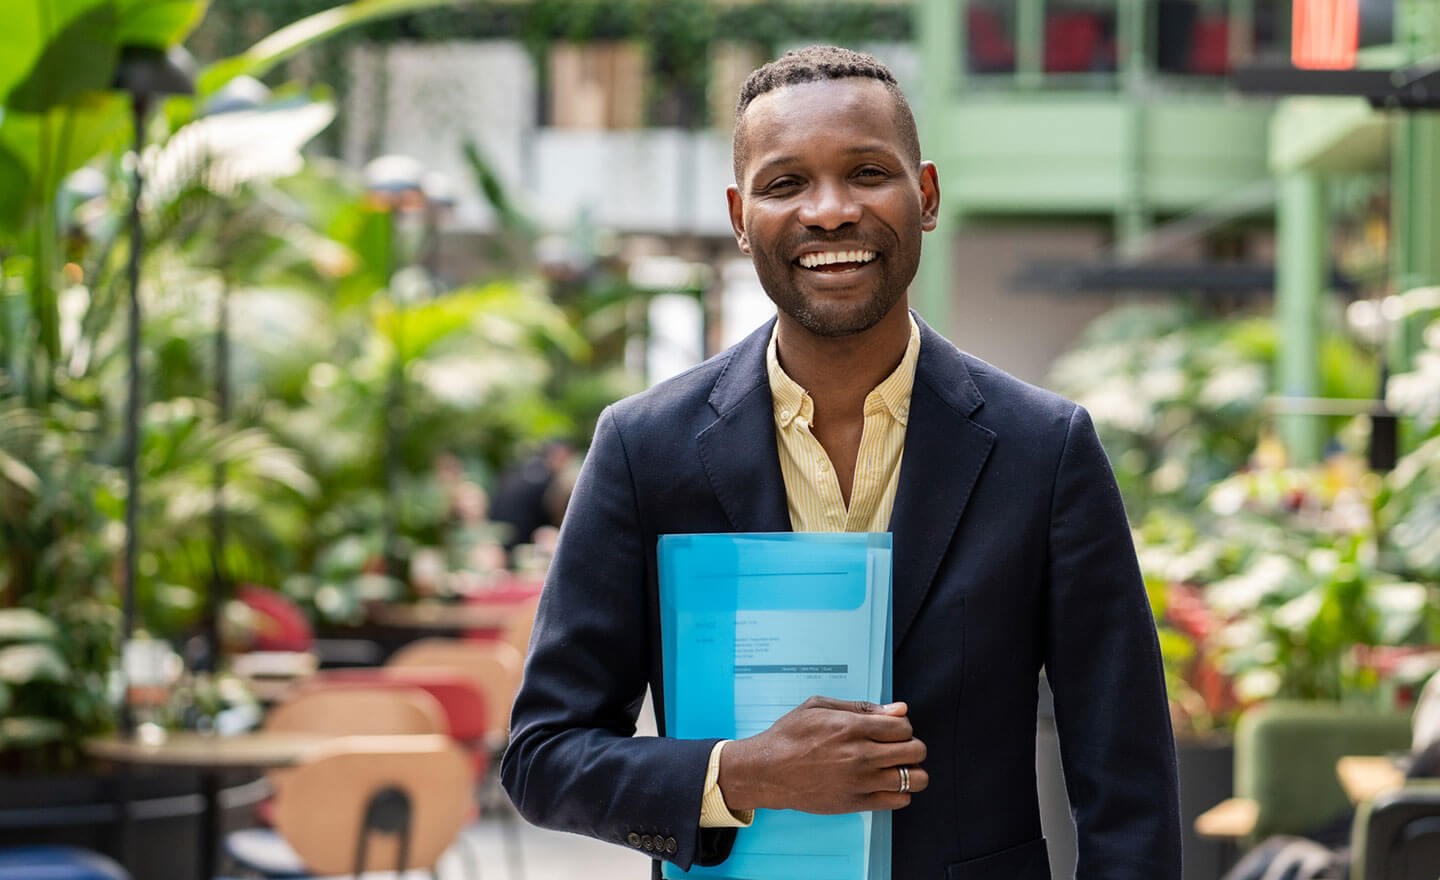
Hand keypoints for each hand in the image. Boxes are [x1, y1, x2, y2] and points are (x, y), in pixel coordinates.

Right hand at [717, 695, 927, 813]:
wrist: (767, 771)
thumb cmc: (790, 735)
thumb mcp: (819, 706)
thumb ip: (862, 707)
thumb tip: (899, 710)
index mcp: (852, 727)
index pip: (904, 727)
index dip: (902, 726)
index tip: (890, 729)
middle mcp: (860, 755)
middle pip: (916, 751)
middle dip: (911, 746)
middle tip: (895, 747)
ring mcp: (860, 782)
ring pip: (914, 779)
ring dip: (910, 770)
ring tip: (894, 767)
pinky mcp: (856, 803)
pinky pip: (899, 801)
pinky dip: (900, 792)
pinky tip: (884, 783)